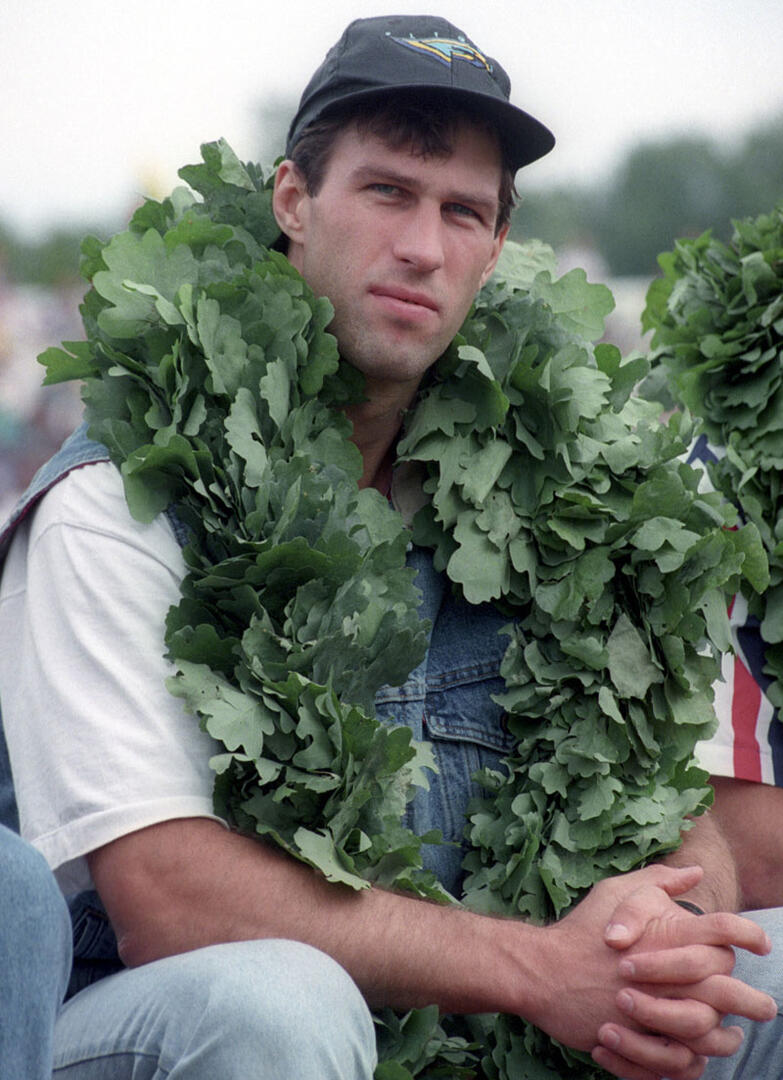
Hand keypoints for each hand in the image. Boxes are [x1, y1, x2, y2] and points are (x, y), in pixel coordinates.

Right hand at [591, 866, 774, 1078]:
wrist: (543, 971)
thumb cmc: (582, 929)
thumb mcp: (618, 891)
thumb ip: (659, 880)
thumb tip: (696, 873)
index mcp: (665, 935)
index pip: (722, 930)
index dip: (748, 935)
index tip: (762, 944)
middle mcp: (666, 973)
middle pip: (727, 990)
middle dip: (753, 1002)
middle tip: (766, 1008)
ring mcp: (654, 1009)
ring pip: (709, 1032)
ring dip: (726, 1038)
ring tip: (733, 1038)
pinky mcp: (640, 1040)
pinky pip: (681, 1061)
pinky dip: (694, 1061)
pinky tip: (699, 1054)